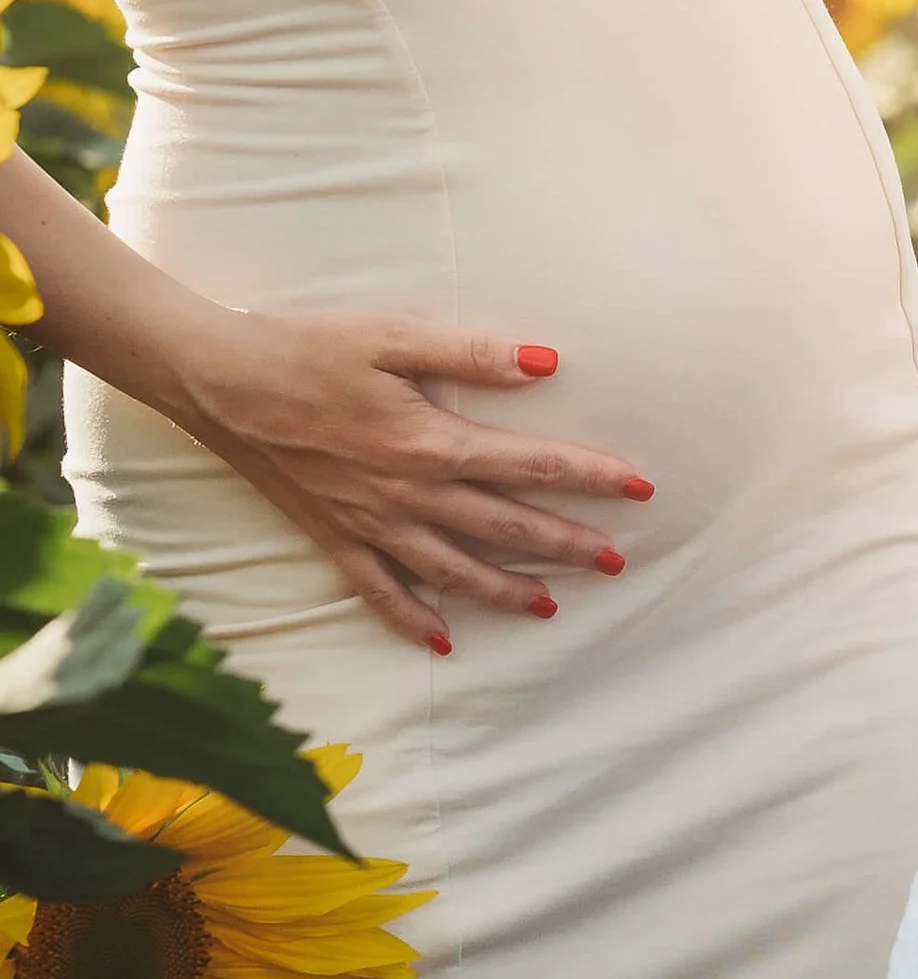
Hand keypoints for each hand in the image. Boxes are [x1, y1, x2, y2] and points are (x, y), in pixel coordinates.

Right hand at [162, 311, 654, 651]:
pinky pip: (380, 591)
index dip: (590, 476)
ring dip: (506, 591)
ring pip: (454, 571)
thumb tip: (547, 363)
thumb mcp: (392, 336)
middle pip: (505, 528)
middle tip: (616, 562)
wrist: (216, 380)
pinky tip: (444, 642)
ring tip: (550, 607)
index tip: (641, 490)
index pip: (531, 465)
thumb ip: (472, 354)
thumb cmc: (307, 348)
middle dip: (565, 546)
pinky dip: (413, 620)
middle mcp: (408, 495)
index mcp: (431, 443)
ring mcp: (371, 524)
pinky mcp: (334, 537)